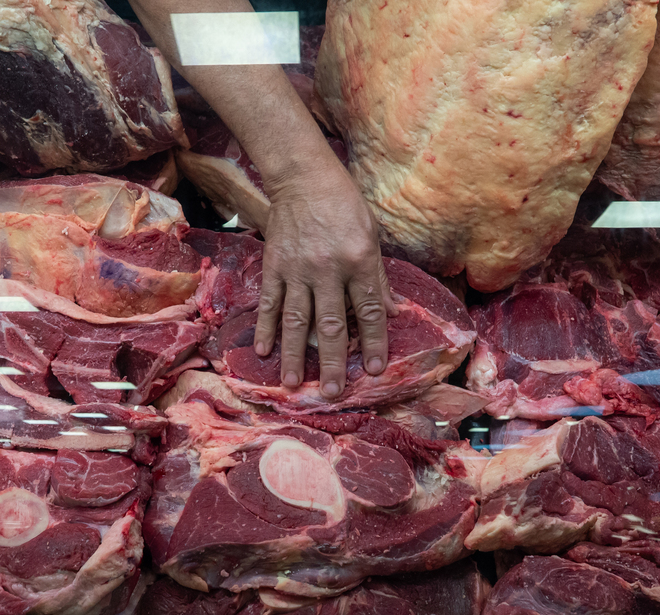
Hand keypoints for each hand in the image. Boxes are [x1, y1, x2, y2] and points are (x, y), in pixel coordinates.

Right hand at [254, 161, 396, 398]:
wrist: (303, 177)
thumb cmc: (344, 205)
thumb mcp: (372, 236)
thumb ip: (379, 277)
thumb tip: (394, 312)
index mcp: (359, 261)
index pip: (370, 311)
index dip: (375, 343)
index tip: (375, 370)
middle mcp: (329, 269)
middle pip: (333, 324)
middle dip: (335, 361)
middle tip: (334, 393)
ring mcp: (297, 269)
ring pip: (297, 320)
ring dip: (296, 355)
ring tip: (294, 384)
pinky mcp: (274, 266)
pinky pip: (269, 302)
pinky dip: (267, 327)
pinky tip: (265, 351)